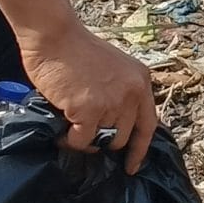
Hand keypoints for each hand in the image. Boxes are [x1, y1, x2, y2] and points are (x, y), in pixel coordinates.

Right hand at [18, 21, 158, 173]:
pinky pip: (82, 140)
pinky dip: (70, 141)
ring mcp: (112, 102)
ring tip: (69, 127)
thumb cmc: (76, 50)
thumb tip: (115, 125)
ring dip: (85, 140)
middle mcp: (132, 93)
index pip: (148, 124)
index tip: (133, 166)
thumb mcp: (113, 68)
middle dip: (104, 142)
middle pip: (122, 138)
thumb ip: (120, 92)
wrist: (55, 36)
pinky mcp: (89, 109)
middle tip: (84, 135)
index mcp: (141, 80)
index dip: (140, 149)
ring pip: (101, 141)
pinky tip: (61, 130)